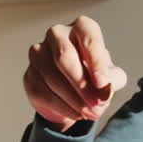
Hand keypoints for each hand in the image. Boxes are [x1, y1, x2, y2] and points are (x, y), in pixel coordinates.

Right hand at [23, 15, 127, 130]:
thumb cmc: (94, 76)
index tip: (102, 84)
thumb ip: (112, 80)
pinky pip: (43, 92)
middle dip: (82, 85)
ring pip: (52, 77)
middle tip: (96, 105)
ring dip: (73, 100)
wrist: (73, 92)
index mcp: (81, 27)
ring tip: (89, 113)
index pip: (88, 38)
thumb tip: (104, 89)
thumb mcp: (111, 77)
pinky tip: (75, 114)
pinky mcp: (30, 74)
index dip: (96, 62)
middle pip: (64, 57)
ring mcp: (39, 53)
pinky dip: (62, 107)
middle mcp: (57, 34)